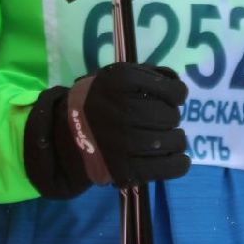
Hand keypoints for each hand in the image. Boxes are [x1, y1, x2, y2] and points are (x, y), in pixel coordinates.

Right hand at [24, 62, 190, 197]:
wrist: (64, 136)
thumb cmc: (98, 103)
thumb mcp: (116, 77)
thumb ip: (149, 74)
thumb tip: (178, 84)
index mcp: (121, 81)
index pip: (174, 91)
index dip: (177, 94)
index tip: (169, 99)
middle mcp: (123, 110)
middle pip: (171, 116)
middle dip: (170, 118)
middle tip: (158, 121)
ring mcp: (125, 142)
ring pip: (174, 141)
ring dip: (174, 140)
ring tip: (163, 139)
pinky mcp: (127, 169)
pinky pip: (170, 167)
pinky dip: (179, 163)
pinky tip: (176, 158)